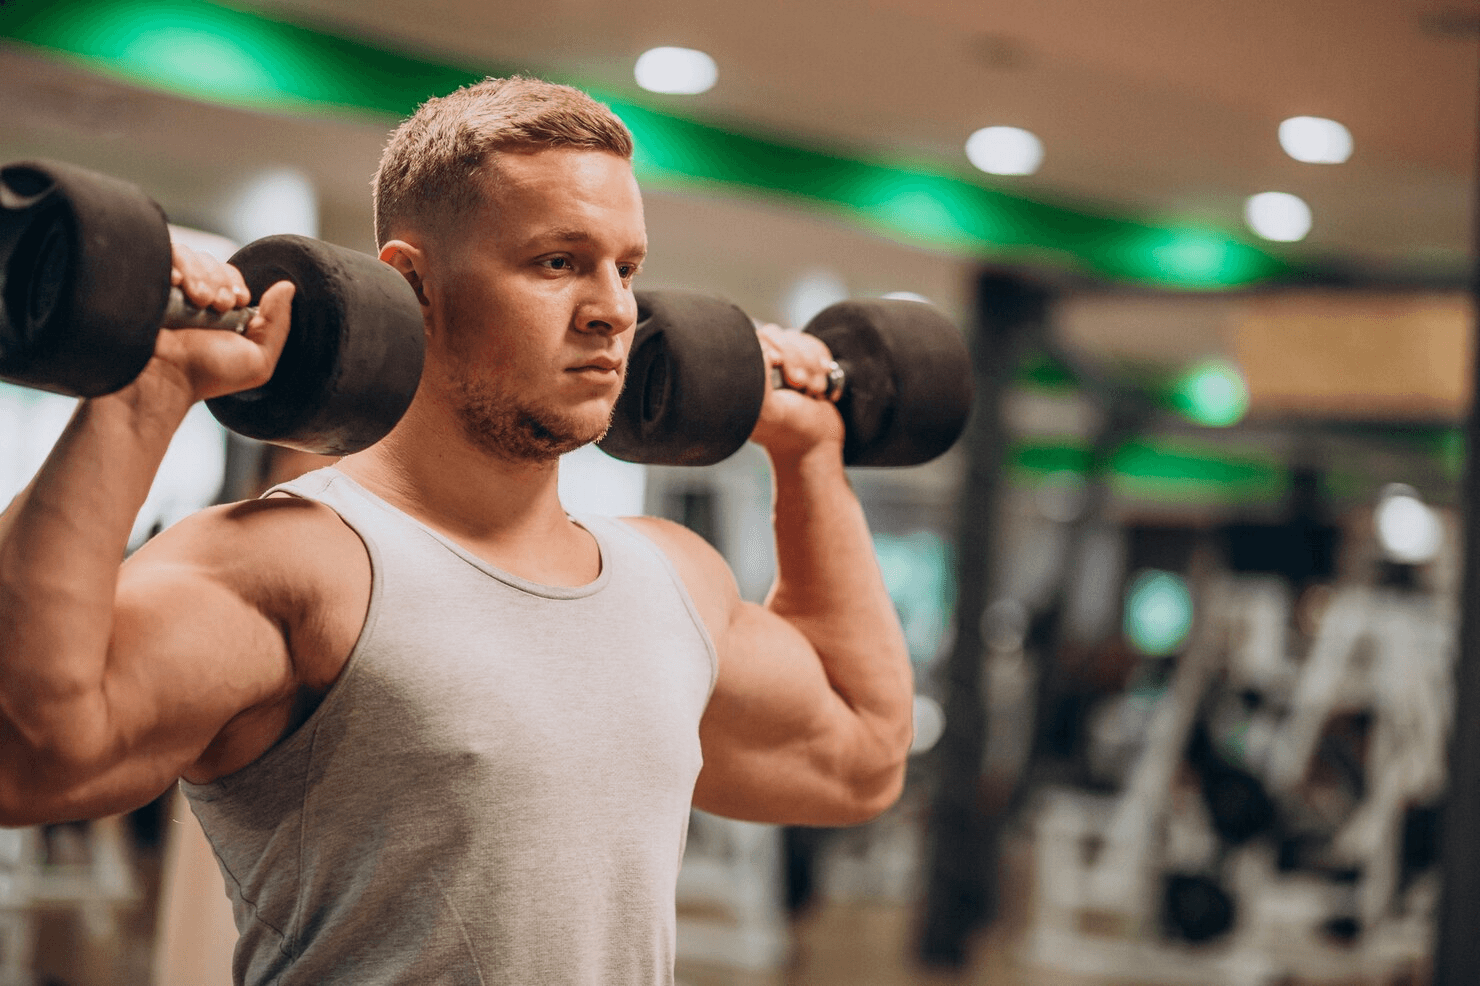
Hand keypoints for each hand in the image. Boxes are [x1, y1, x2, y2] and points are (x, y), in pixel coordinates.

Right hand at [141, 242, 294, 404]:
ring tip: (196, 300)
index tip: (235, 304)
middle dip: (220, 281)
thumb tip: (287, 286)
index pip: (232, 277)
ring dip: (201, 274)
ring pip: (192, 256)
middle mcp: (193, 297)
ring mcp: (169, 289)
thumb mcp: (257, 360)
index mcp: (219, 311)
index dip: (236, 284)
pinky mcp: (147, 280)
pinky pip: (165, 253)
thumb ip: (278, 324)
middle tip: (216, 306)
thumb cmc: (208, 374)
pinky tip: (177, 283)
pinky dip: (176, 263)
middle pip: (214, 264)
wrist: (162, 378)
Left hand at [749, 323, 844, 460]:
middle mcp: (759, 365)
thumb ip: (757, 380)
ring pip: (799, 338)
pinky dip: (822, 364)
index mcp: (745, 373)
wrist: (817, 447)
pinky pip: (815, 344)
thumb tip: (761, 349)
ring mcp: (782, 363)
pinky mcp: (804, 364)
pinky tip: (820, 387)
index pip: (757, 337)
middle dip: (797, 361)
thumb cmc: (790, 432)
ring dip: (812, 366)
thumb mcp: (767, 409)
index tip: (783, 372)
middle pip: (778, 334)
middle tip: (799, 386)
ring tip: (812, 392)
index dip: (775, 350)